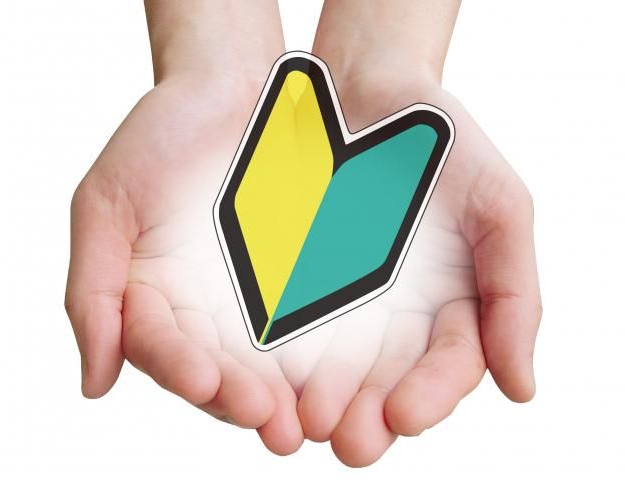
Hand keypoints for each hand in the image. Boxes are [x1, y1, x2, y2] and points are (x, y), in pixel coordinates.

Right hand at [65, 1, 303, 455]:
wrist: (231, 88)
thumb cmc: (161, 140)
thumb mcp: (109, 203)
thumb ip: (93, 292)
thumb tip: (94, 385)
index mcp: (153, 299)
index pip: (164, 353)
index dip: (184, 372)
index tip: (208, 382)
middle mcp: (204, 311)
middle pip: (221, 374)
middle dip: (244, 400)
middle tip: (272, 423)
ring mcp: (254, 299)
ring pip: (268, 364)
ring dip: (286, 396)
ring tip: (307, 418)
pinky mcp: (300, 280)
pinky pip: (311, 326)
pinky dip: (321, 357)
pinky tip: (338, 377)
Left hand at [289, 0, 541, 465]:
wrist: (369, 93)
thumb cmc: (442, 147)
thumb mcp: (498, 206)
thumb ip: (514, 292)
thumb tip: (522, 389)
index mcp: (450, 307)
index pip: (446, 371)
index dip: (430, 398)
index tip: (405, 415)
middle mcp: (395, 318)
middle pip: (382, 387)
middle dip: (366, 419)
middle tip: (347, 440)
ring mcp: (341, 303)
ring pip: (328, 371)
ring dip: (315, 406)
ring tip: (298, 424)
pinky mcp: (293, 282)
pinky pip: (282, 330)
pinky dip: (275, 363)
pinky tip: (263, 381)